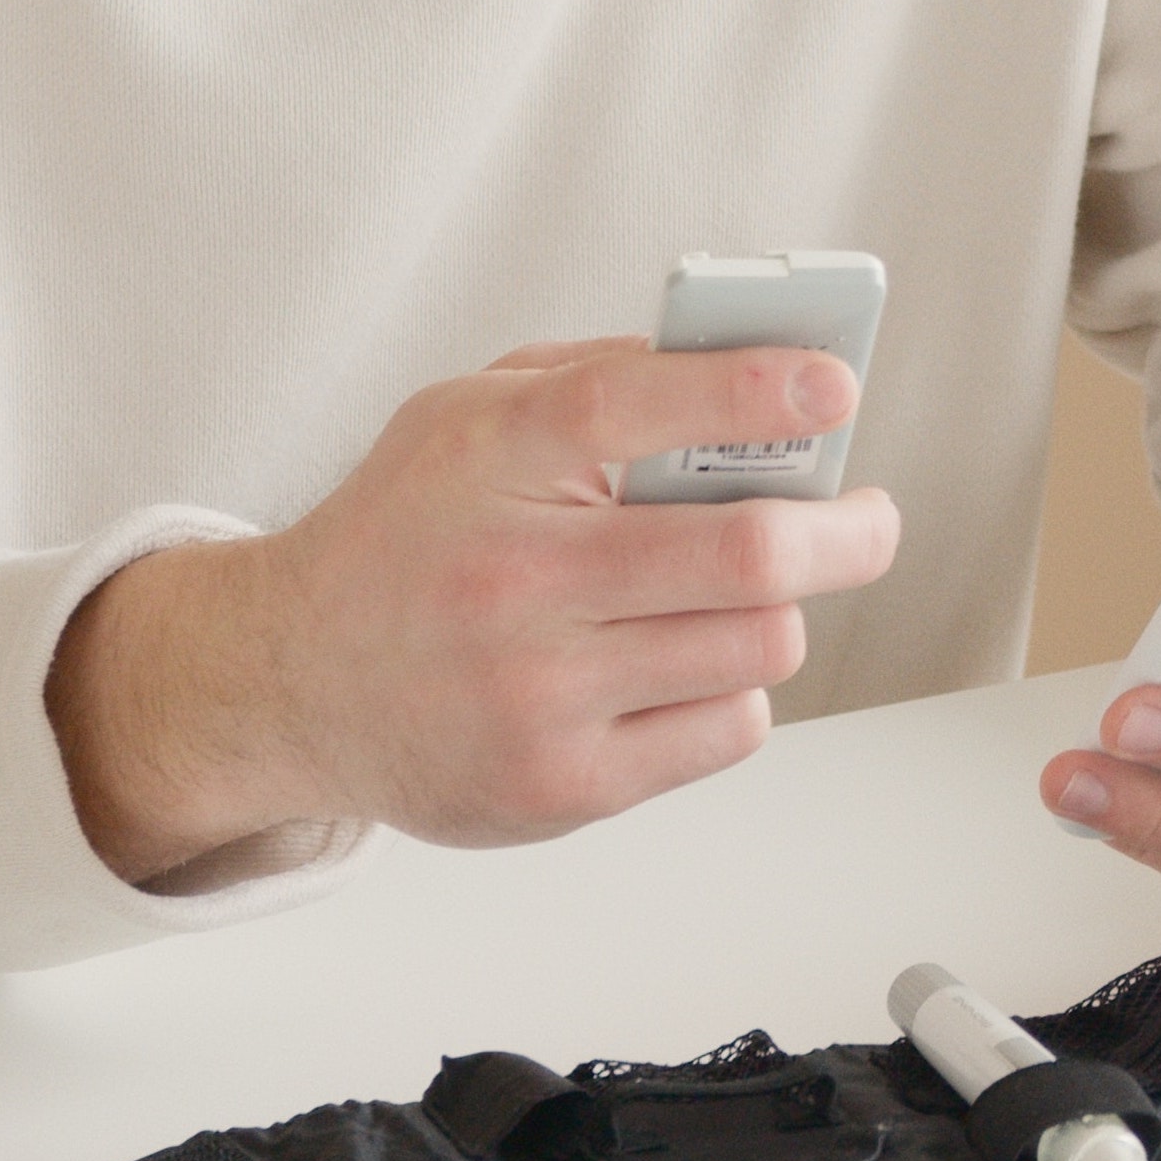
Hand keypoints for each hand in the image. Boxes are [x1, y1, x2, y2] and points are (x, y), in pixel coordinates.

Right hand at [49, 337, 902, 881]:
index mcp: (490, 458)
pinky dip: (732, 688)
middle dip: (846, 530)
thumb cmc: (406, 536)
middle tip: (865, 518)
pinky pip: (730, 728)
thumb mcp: (466, 417)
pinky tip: (675, 664)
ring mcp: (539, 693)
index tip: (834, 383)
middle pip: (748, 552)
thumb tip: (754, 376)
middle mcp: (515, 579)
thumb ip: (598, 381)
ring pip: (760, 644)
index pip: (636, 404)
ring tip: (735, 593)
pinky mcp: (565, 784)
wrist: (295, 680)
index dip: (754, 388)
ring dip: (776, 611)